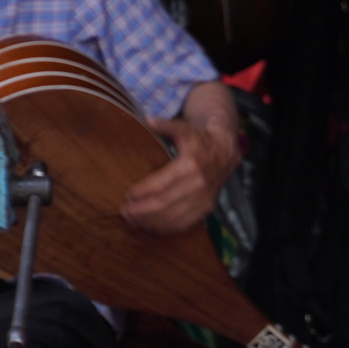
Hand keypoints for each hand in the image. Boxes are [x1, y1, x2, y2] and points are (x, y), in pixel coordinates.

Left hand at [121, 116, 238, 234]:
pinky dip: (165, 228)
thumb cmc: (200, 139)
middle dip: (140, 210)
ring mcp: (203, 199)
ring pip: (172, 217)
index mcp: (190, 165)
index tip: (126, 195)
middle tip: (123, 211)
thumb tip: (147, 119)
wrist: (225, 150)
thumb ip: (165, 124)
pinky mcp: (206, 208)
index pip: (160, 184)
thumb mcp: (184, 127)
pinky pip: (184, 224)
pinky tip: (150, 226)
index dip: (141, 192)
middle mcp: (198, 184)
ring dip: (149, 221)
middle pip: (163, 204)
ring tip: (132, 220)